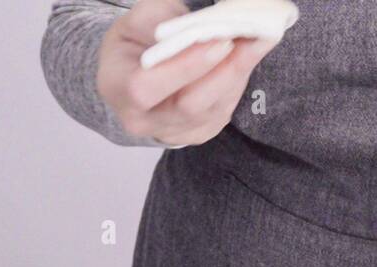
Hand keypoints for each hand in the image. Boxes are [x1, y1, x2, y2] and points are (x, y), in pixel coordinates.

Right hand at [96, 0, 277, 145]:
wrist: (134, 74)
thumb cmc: (134, 42)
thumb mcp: (135, 22)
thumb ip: (161, 22)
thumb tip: (200, 27)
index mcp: (117, 89)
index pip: (147, 87)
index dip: (185, 67)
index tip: (219, 41)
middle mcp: (143, 120)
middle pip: (190, 106)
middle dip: (225, 71)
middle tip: (251, 39)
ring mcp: (172, 133)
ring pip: (213, 109)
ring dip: (240, 74)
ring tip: (260, 40)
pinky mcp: (197, 133)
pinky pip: (223, 111)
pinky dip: (238, 82)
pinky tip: (248, 57)